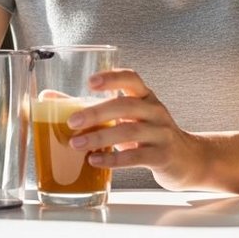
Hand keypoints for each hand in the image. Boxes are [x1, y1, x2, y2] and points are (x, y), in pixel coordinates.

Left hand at [66, 69, 209, 191]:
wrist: (189, 159)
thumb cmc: (151, 135)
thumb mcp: (128, 118)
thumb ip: (94, 108)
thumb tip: (50, 98)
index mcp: (146, 97)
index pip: (132, 78)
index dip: (112, 77)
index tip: (90, 82)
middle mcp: (156, 111)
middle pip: (126, 105)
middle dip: (96, 112)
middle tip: (72, 121)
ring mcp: (161, 134)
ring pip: (130, 131)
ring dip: (100, 137)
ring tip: (76, 143)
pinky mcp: (162, 156)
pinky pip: (136, 156)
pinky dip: (113, 159)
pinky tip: (95, 160)